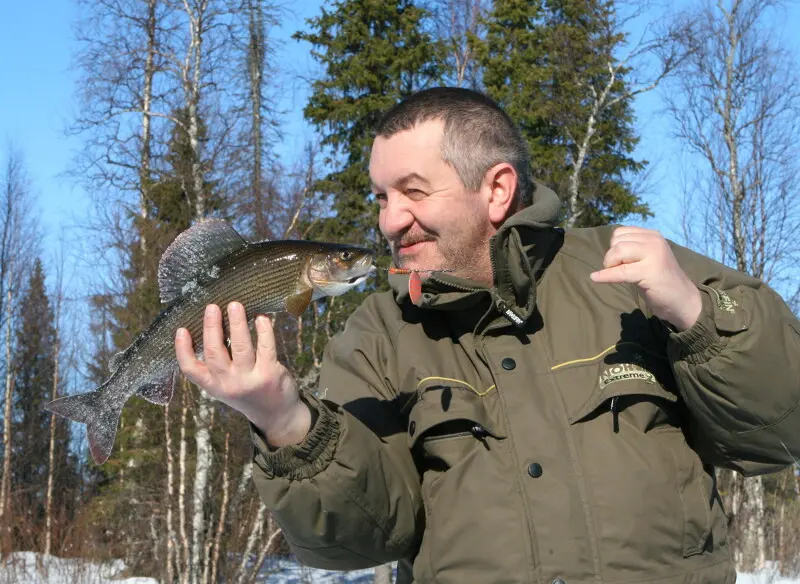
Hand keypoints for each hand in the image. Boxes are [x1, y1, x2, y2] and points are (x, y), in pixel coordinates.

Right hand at [175, 302, 310, 446]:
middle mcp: (229, 384)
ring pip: (241, 347)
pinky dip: (263, 331)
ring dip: (237, 323)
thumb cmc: (247, 391)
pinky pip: (266, 347)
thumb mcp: (225, 384)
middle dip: (212, 328)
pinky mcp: (270, 374)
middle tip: (212, 307)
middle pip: (214, 353)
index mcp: (213, 386)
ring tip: (235, 305)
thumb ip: (217, 363)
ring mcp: (250, 379)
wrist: (276, 414)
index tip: (182, 329)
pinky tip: (261, 318)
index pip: (191, 370)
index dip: (183, 350)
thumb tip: (212, 325)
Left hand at [590, 227, 702, 330]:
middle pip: (617, 241)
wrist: (682, 299)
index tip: (621, 262)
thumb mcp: (646, 258)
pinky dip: (606, 276)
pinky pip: (620, 271)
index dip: (614, 247)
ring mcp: (654, 254)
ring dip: (611, 265)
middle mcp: (654, 241)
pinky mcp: (650, 271)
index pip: (620, 232)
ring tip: (622, 275)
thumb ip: (631, 248)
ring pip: (618, 252)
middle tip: (620, 270)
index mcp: (653, 235)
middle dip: (611, 257)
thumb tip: (607, 248)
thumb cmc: (659, 280)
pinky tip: (596, 278)